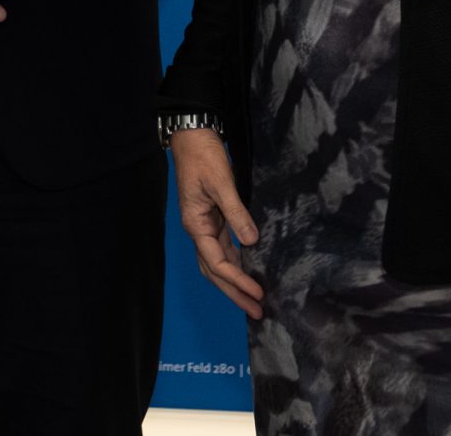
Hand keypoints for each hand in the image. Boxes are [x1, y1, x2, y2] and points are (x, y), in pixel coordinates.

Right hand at [170, 127, 263, 319]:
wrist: (192, 137)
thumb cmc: (204, 158)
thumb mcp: (222, 183)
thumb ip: (236, 213)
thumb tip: (251, 242)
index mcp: (196, 225)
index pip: (217, 263)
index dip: (238, 281)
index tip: (258, 294)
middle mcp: (198, 230)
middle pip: (215, 272)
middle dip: (235, 293)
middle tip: (258, 313)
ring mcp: (205, 226)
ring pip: (218, 263)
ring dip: (235, 283)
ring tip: (254, 301)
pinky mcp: (212, 218)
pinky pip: (223, 249)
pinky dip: (235, 264)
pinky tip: (248, 271)